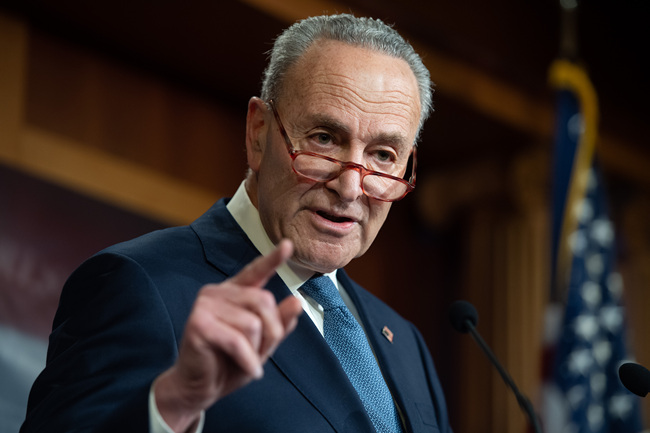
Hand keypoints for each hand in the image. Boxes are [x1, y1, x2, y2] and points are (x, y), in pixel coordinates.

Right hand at [153, 239, 302, 431]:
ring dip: (256, 351)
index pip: (255, 272)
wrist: (199, 388)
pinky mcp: (198, 323)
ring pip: (253, 323)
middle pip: (264, 302)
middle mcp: (218, 292)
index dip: (272, 258)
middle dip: (270, 334)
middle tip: (258, 354)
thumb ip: (278, 323)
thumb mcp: (261, 345)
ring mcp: (205, 304)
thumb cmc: (228, 364)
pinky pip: (238, 340)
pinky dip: (248, 360)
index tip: (288, 244)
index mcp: (234, 293)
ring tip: (245, 361)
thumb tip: (296, 302)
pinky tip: (247, 369)